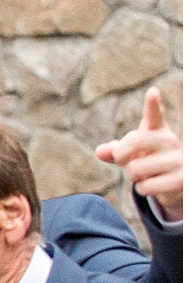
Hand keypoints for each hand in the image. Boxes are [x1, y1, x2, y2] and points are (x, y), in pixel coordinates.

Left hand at [97, 87, 181, 222]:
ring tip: (147, 174)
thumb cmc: (148, 161)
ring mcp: (178, 160)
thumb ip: (114, 150)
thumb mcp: (130, 154)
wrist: (174, 181)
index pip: (154, 115)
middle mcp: (170, 140)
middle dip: (122, 156)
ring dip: (133, 177)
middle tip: (127, 161)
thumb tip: (100, 152)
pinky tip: (155, 185)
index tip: (152, 92)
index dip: (152, 104)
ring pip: (135, 169)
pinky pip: (145, 187)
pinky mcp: (181, 180)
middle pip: (133, 142)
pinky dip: (142, 189)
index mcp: (157, 130)